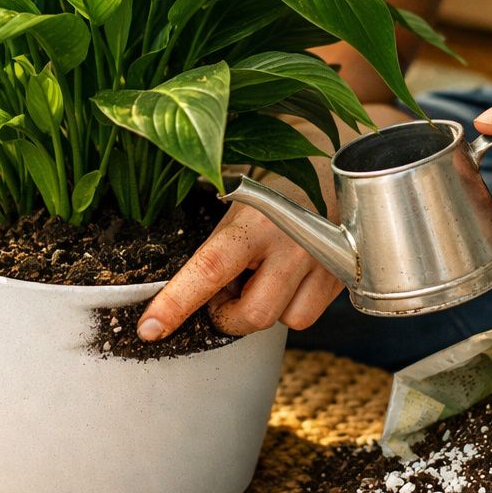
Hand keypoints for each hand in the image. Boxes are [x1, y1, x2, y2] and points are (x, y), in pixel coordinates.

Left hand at [136, 181, 344, 339]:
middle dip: (228, 316)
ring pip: (283, 320)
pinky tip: (289, 279)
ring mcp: (322, 260)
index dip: (176, 303)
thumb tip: (187, 292)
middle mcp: (292, 241)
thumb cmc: (277, 185)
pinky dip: (290, 307)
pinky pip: (306, 316)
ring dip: (262, 309)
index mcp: (256, 219)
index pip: (210, 268)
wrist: (337, 165)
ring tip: (261, 278)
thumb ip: (216, 247)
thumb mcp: (239, 205)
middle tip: (223, 292)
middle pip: (252, 314)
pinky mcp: (342, 274)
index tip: (149, 328)